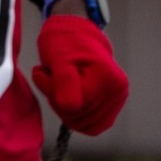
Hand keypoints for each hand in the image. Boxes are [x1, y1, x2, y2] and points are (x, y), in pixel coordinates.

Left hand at [32, 15, 127, 134]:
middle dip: (57, 99)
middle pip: (79, 116)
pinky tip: (67, 96)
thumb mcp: (58, 58)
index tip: (42, 73)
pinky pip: (90, 124)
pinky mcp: (112, 107)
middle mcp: (118, 92)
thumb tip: (70, 107)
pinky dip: (74, 114)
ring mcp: (117, 101)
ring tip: (59, 84)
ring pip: (83, 123)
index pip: (74, 105)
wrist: (77, 35)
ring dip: (63, 107)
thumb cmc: (65, 43)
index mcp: (108, 78)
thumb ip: (64, 81)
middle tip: (49, 77)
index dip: (52, 93)